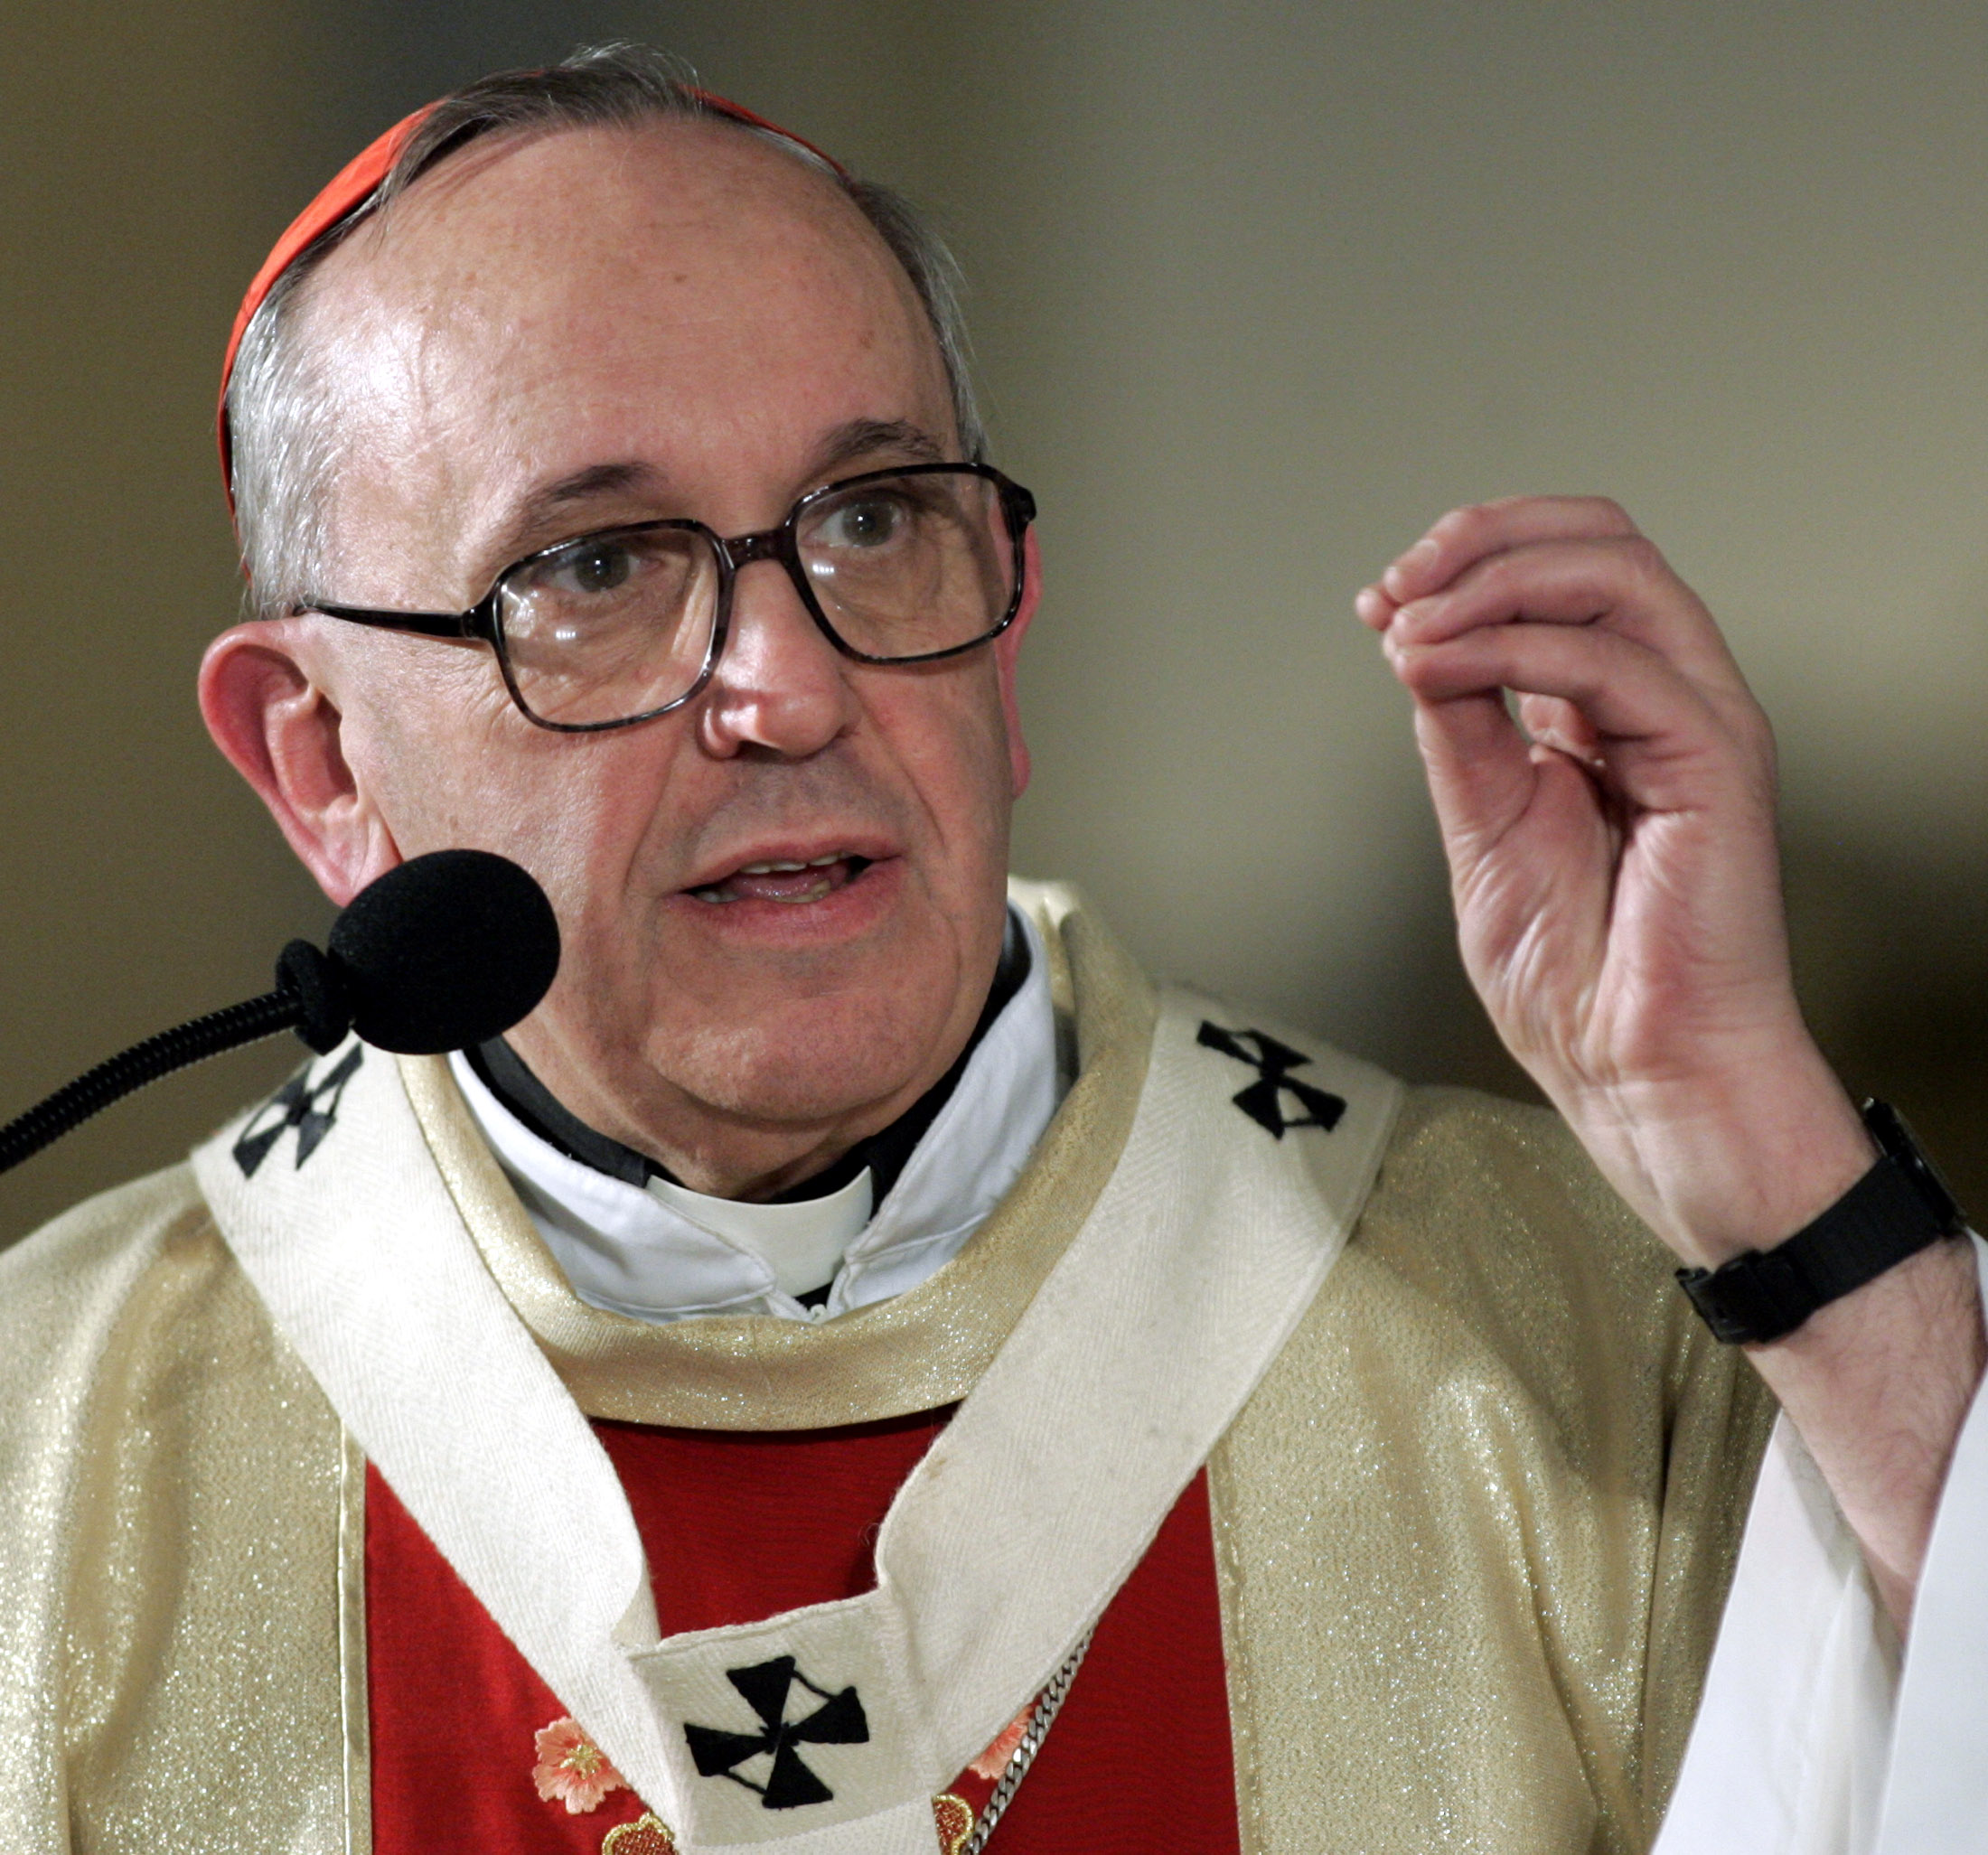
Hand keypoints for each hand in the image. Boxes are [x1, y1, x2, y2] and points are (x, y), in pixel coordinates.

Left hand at [1359, 496, 1982, 1624]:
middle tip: (1393, 586)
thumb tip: (1416, 640)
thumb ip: (1462, 732)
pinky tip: (1437, 667)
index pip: (1559, 573)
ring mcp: (1693, 720)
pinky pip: (1611, 662)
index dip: (1462, 563)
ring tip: (1405, 622)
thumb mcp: (1482, 830)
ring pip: (1612, 571)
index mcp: (1610, 712)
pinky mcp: (1713, 758)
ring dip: (1487, 579)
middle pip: (1597, 539)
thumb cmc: (1579, 983)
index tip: (1376, 602)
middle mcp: (1660, 698)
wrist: (1637, 1076)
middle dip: (1477, 539)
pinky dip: (1508, 649)